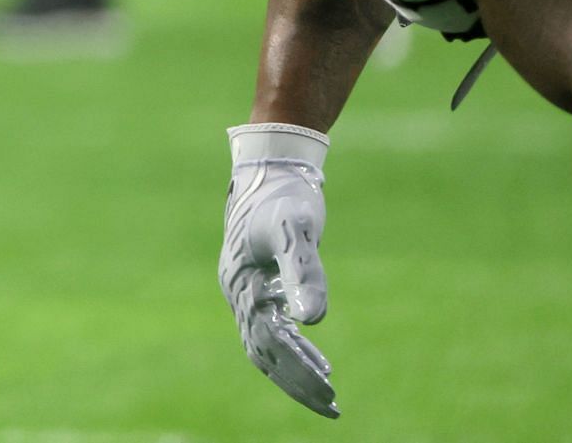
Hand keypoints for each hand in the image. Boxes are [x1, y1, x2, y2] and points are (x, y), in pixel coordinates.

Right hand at [219, 124, 337, 417]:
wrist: (268, 166)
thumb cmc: (284, 196)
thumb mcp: (297, 231)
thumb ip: (304, 273)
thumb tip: (314, 320)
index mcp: (242, 284)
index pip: (270, 341)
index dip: (299, 368)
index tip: (330, 390)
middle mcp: (237, 292)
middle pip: (264, 351)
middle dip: (297, 381)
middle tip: (334, 405)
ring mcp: (242, 289)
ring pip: (263, 345)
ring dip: (293, 371)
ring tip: (328, 392)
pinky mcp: (253, 284)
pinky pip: (266, 329)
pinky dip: (289, 350)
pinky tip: (315, 357)